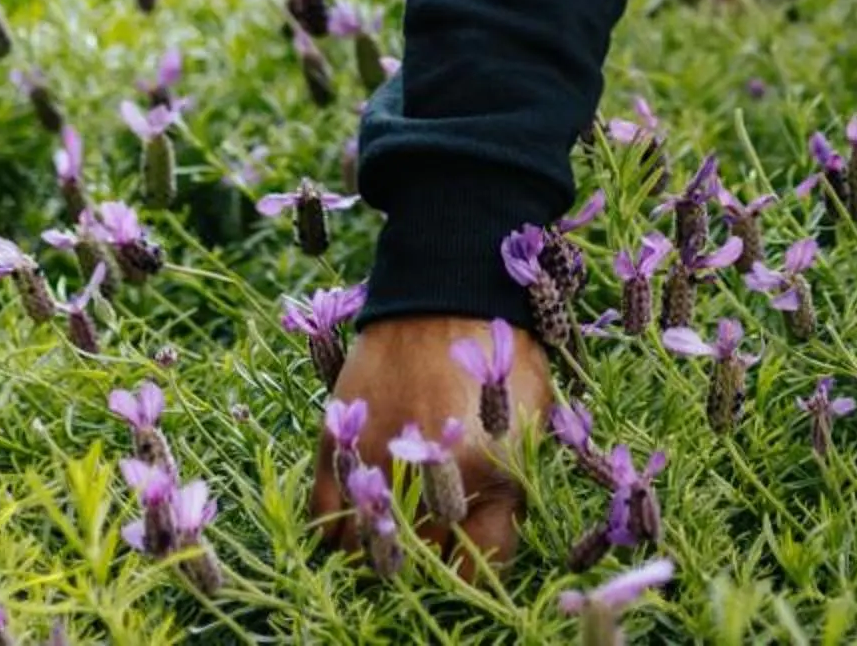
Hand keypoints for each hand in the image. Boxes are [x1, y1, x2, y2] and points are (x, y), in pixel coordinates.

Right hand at [309, 314, 556, 576]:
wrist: (447, 292)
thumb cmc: (501, 355)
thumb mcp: (531, 423)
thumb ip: (511, 492)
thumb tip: (482, 545)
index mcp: (489, 474)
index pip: (475, 564)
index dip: (472, 564)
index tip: (467, 550)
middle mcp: (430, 478)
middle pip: (419, 562)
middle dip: (427, 557)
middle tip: (430, 536)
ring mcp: (378, 464)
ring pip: (367, 550)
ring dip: (380, 548)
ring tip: (393, 528)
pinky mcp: (337, 446)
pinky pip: (325, 520)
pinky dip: (336, 531)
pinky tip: (359, 514)